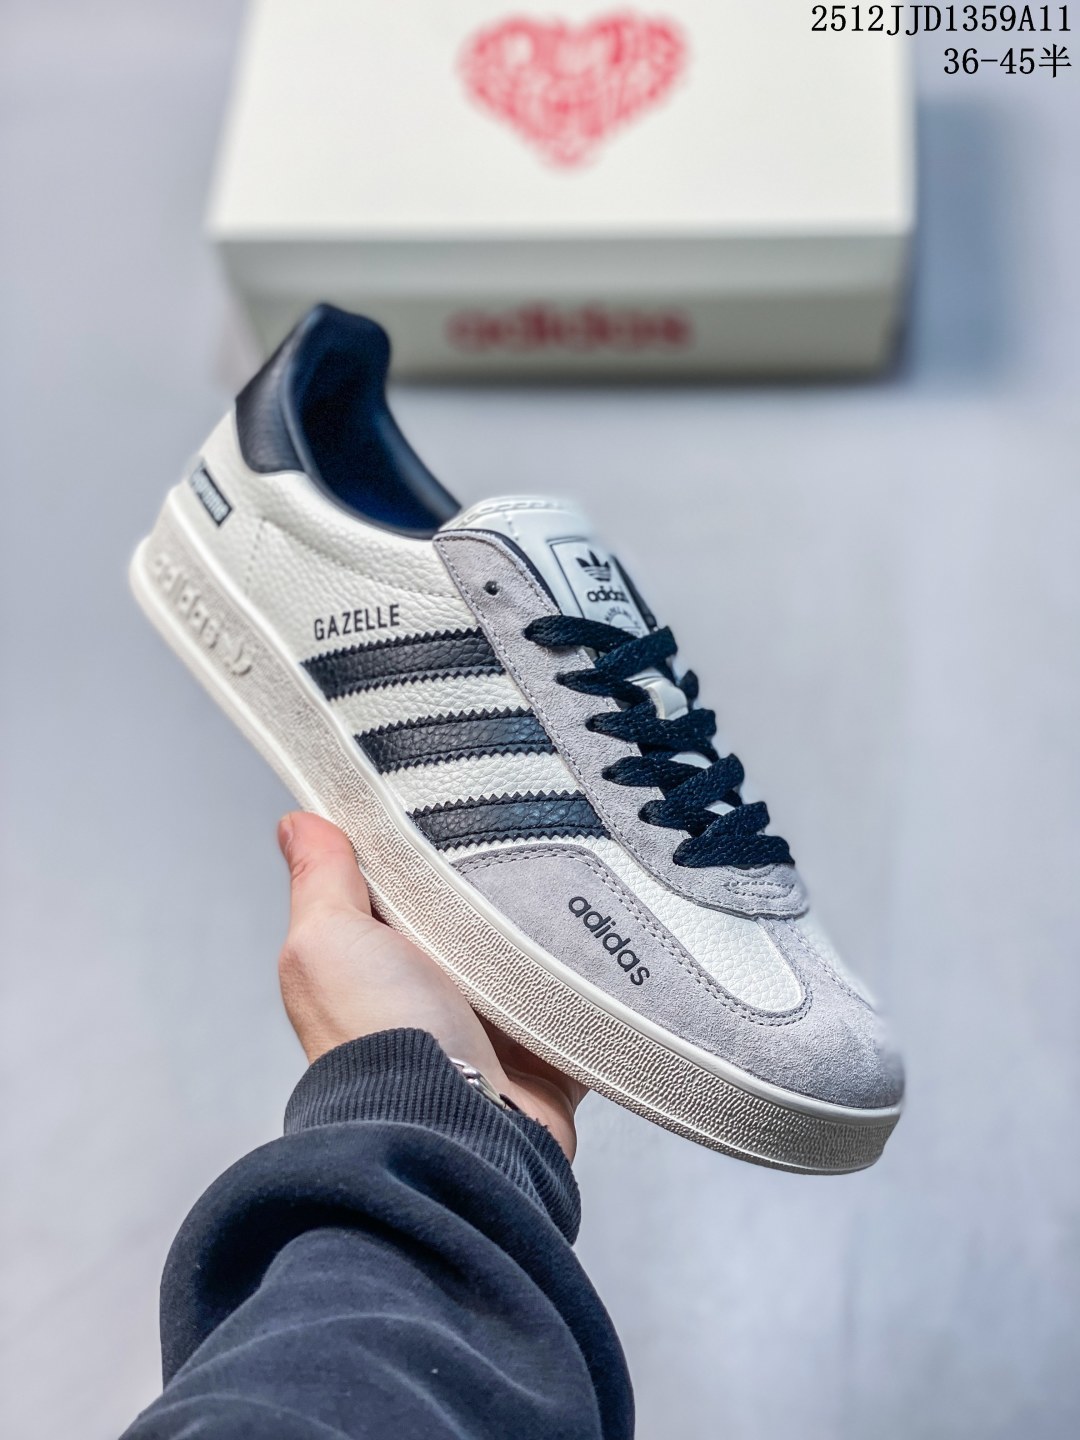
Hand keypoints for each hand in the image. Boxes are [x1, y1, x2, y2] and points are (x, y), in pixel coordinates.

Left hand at [277, 812, 585, 1160]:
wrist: (449, 1129)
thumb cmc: (376, 1040)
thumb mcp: (327, 941)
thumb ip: (320, 882)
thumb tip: (296, 824)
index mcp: (379, 963)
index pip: (404, 887)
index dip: (422, 846)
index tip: (452, 797)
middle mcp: (433, 996)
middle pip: (477, 918)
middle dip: (501, 882)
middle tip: (533, 828)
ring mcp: (493, 1028)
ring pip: (536, 956)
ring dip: (553, 931)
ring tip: (582, 872)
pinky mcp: (548, 1056)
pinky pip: (587, 1005)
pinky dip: (599, 982)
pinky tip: (613, 942)